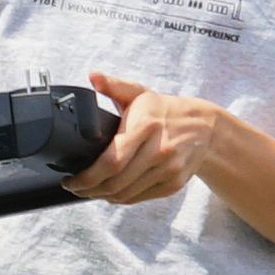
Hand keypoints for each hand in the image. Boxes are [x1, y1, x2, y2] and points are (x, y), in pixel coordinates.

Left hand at [74, 72, 243, 205]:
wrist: (204, 128)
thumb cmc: (164, 110)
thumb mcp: (139, 93)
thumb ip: (114, 85)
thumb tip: (94, 76)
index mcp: (146, 126)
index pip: (112, 161)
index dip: (87, 176)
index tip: (70, 179)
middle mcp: (159, 150)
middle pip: (116, 182)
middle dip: (89, 190)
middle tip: (75, 187)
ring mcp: (168, 170)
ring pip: (125, 194)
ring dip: (102, 196)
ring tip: (89, 190)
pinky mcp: (172, 184)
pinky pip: (139, 198)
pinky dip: (120, 199)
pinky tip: (109, 192)